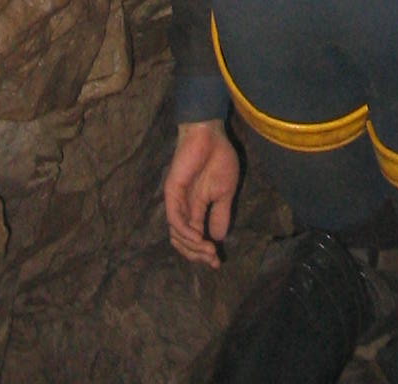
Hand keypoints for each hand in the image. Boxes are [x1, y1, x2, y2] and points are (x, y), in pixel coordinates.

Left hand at [164, 119, 240, 267]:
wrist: (210, 134)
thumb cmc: (218, 158)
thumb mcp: (225, 192)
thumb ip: (220, 215)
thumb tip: (218, 238)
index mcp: (195, 209)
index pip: (195, 238)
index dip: (204, 253)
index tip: (218, 261)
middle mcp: (183, 209)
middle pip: (184, 242)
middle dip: (198, 254)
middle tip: (213, 258)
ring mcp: (176, 202)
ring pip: (177, 235)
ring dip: (192, 247)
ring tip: (208, 249)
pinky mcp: (172, 193)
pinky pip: (174, 220)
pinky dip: (185, 233)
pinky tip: (199, 237)